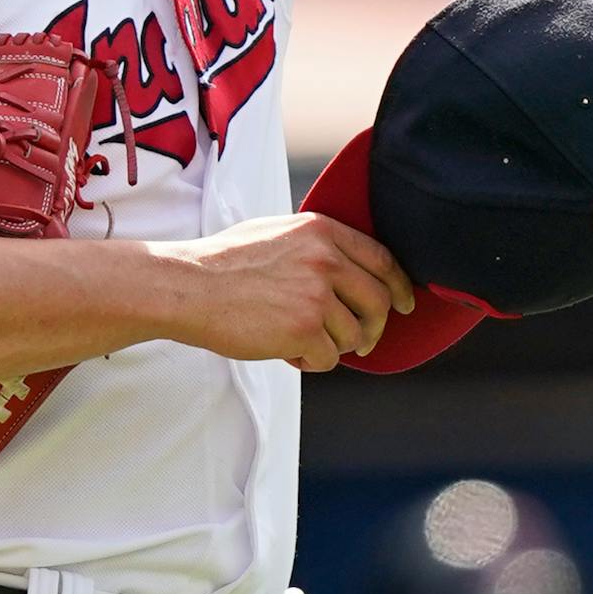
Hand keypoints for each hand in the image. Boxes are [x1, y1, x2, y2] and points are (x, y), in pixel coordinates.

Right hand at [157, 213, 415, 371]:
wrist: (188, 286)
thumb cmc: (223, 262)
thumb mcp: (276, 232)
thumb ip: (315, 244)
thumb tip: (348, 267)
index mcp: (322, 231)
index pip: (382, 260)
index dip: (400, 286)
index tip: (405, 303)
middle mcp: (326, 260)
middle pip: (378, 302)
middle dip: (374, 327)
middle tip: (361, 341)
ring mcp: (317, 295)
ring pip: (353, 335)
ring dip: (333, 347)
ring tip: (299, 341)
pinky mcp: (305, 330)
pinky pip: (329, 358)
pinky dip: (311, 362)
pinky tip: (286, 352)